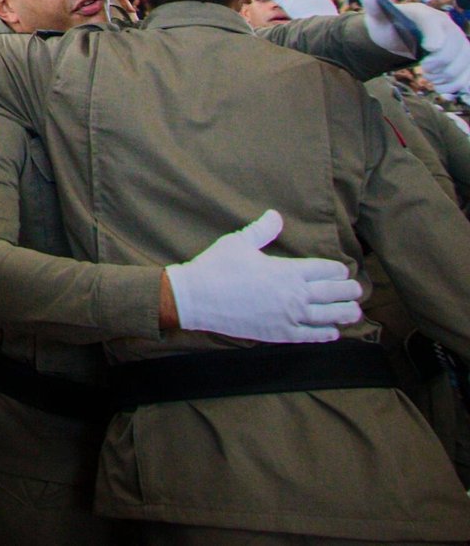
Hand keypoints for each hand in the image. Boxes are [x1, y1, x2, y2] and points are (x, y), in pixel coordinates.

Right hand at [164, 210, 361, 342]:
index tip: (342, 271)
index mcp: (288, 270)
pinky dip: (325, 334)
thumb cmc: (217, 266)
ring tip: (354, 312)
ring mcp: (289, 316)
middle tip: (356, 291)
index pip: (326, 270)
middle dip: (348, 291)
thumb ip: (262, 230)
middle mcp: (295, 294)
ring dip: (345, 314)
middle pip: (334, 293)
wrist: (196, 298)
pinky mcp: (279, 333)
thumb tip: (276, 215)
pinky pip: (310, 336)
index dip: (337, 270)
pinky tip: (333, 333)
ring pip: (329, 316)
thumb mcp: (238, 242)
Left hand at [360, 0, 469, 100]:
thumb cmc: (391, 27)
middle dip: (439, 62)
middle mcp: (448, 26)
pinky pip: (467, 74)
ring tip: (431, 76)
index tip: (429, 48)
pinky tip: (441, 86)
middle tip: (425, 68)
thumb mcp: (379, 19)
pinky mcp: (463, 58)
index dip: (435, 36)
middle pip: (455, 46)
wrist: (403, 38)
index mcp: (426, 15)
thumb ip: (374, 8)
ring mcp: (459, 42)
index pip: (435, 24)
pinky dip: (456, 84)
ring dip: (447, 75)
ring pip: (464, 63)